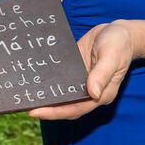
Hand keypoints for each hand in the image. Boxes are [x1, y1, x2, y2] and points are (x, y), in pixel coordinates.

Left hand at [29, 20, 144, 120]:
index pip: (76, 109)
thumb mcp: (112, 56)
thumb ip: (102, 74)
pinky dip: (49, 82)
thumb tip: (92, 93)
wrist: (120, 32)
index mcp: (101, 94)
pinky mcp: (75, 73)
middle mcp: (90, 93)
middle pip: (66, 107)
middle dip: (46, 108)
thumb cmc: (119, 44)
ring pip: (62, 96)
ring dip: (46, 97)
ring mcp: (82, 83)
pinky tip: (34, 79)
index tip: (36, 112)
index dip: (55, 113)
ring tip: (25, 96)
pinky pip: (61, 81)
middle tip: (24, 105)